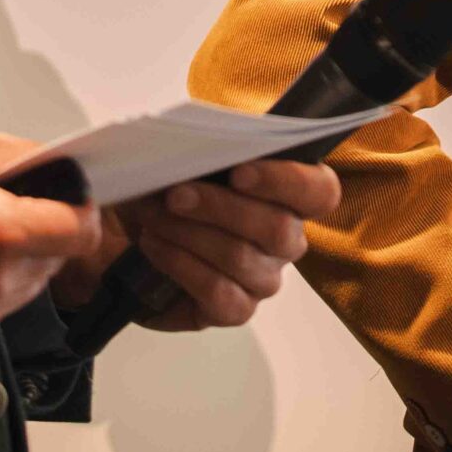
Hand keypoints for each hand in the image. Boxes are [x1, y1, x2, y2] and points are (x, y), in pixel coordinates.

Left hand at [57, 159, 342, 331]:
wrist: (130, 234)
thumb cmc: (172, 188)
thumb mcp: (190, 158)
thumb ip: (211, 146)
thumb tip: (207, 140)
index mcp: (291, 195)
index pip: (320, 191)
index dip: (287, 181)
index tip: (239, 171)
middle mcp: (286, 241)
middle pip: (277, 228)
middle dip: (219, 207)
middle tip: (174, 194)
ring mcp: (264, 279)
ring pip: (241, 259)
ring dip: (189, 233)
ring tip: (152, 216)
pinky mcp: (235, 310)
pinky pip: (220, 294)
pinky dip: (181, 265)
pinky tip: (154, 246)